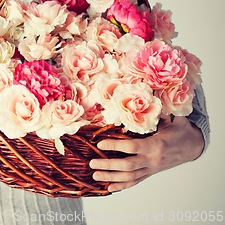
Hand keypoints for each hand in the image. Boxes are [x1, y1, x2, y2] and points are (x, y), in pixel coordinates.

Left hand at [89, 116, 203, 191]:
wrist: (193, 146)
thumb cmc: (180, 130)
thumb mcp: (173, 118)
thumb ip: (159, 111)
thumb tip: (147, 97)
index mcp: (156, 145)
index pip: (132, 147)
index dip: (115, 146)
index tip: (100, 143)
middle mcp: (152, 159)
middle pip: (128, 166)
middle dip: (109, 165)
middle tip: (92, 163)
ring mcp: (151, 168)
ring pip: (130, 177)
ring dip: (111, 177)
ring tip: (95, 175)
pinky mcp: (150, 172)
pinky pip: (135, 181)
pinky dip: (122, 185)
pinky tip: (109, 187)